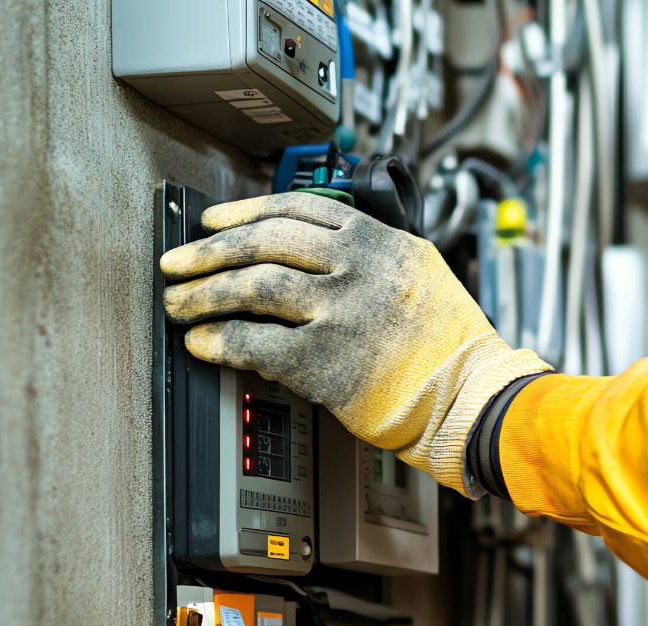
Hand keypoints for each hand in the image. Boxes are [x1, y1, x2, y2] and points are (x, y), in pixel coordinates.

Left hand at [159, 192, 550, 495]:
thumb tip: (305, 255)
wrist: (469, 395)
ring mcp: (340, 312)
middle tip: (178, 263)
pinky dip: (220, 342)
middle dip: (210, 251)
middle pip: (264, 242)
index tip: (214, 221)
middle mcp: (358, 268)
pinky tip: (202, 344)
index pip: (298, 207)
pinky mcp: (325, 360)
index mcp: (379, 240)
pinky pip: (255, 344)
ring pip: (253, 287)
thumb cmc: (449, 344)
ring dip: (205, 294)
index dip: (245, 211)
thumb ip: (369, 255)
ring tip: (180, 304)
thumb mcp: (420, 273)